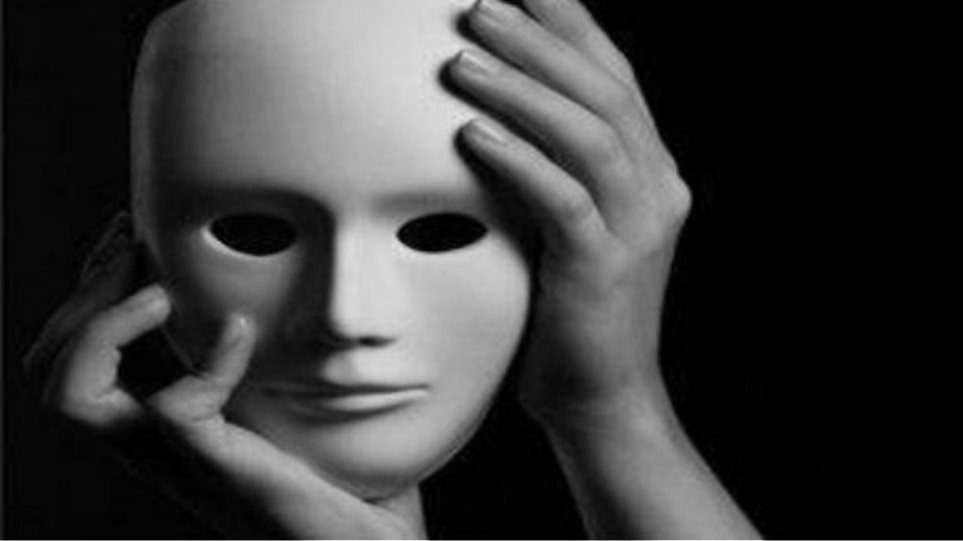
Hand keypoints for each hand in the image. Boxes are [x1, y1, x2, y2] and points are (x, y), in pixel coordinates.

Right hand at [25, 214, 424, 538]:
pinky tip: (241, 332)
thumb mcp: (282, 400)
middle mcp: (152, 445)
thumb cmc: (336, 477)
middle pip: (50, 372)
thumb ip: (261, 357)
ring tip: (158, 290)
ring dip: (103, 325)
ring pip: (72, 397)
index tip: (128, 238)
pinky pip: (173, 411)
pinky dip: (203, 361)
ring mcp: (178, 461)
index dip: (86, 294)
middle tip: (129, 246)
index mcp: (158, 427)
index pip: (73, 360)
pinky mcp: (219, 470)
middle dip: (81, 295)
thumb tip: (268, 291)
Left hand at [450, 0, 690, 427]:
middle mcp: (657, 191)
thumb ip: (558, 170)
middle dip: (542, 43)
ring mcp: (637, 230)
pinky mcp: (604, 269)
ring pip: (589, 136)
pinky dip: (520, 161)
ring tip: (464, 59)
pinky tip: (472, 134)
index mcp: (652, 174)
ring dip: (525, 92)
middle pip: (604, 93)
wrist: (602, 397)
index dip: (573, 27)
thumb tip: (495, 114)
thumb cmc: (571, 311)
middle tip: (479, 8)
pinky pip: (563, 200)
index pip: (615, 78)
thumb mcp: (572, 226)